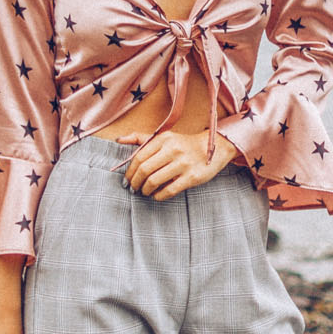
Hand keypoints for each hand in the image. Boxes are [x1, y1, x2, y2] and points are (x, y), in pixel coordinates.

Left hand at [124, 127, 241, 200]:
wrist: (214, 148)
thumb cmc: (183, 145)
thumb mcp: (164, 137)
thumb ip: (141, 139)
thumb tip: (119, 139)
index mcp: (164, 139)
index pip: (139, 157)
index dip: (130, 172)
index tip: (127, 180)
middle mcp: (173, 149)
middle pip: (144, 170)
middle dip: (135, 183)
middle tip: (133, 189)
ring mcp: (183, 164)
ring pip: (155, 181)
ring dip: (145, 190)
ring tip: (144, 192)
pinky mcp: (192, 177)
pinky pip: (169, 190)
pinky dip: (158, 196)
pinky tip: (156, 196)